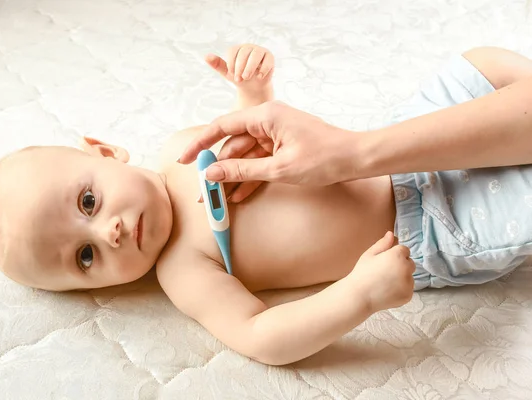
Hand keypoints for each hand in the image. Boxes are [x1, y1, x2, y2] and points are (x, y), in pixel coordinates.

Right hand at [178, 101, 360, 201]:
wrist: (356, 160)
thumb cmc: (324, 158)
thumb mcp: (279, 168)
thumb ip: (242, 170)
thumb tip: (212, 172)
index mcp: (265, 116)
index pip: (222, 126)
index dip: (200, 144)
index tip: (185, 159)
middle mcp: (267, 120)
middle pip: (232, 145)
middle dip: (218, 169)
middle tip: (204, 192)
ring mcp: (274, 134)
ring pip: (244, 156)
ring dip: (233, 178)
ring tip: (219, 201)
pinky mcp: (281, 146)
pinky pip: (258, 162)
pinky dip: (250, 178)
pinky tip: (238, 196)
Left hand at [205, 44, 274, 90]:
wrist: (252, 87)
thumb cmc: (239, 77)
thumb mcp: (227, 73)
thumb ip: (217, 64)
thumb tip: (206, 56)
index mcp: (237, 49)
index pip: (233, 51)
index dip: (231, 63)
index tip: (230, 74)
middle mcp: (249, 47)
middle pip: (244, 52)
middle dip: (240, 67)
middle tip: (238, 79)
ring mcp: (260, 51)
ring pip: (256, 54)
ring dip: (250, 67)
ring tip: (246, 77)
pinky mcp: (270, 57)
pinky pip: (268, 60)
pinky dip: (263, 69)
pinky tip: (258, 77)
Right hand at [348, 232, 414, 311]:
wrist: (359, 296)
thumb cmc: (362, 272)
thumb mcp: (369, 254)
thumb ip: (383, 243)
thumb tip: (392, 233)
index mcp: (398, 255)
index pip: (404, 250)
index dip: (394, 254)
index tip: (383, 262)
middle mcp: (407, 268)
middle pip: (410, 263)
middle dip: (401, 265)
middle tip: (384, 272)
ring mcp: (409, 283)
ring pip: (409, 277)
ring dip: (402, 277)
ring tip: (385, 283)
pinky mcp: (409, 295)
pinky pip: (408, 288)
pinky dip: (401, 289)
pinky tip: (388, 291)